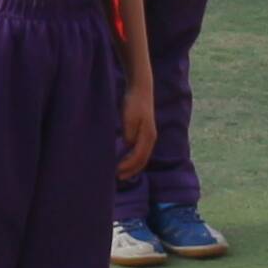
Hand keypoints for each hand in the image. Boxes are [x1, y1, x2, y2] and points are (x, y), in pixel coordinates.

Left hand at [116, 65, 158, 179]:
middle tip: (118, 178)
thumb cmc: (134, 102)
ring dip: (133, 166)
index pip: (138, 157)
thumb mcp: (129, 117)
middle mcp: (151, 138)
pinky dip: (134, 158)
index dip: (128, 166)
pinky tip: (125, 158)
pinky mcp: (145, 132)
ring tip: (122, 172)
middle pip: (142, 160)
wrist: (141, 88)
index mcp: (148, 136)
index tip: (116, 172)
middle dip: (131, 170)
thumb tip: (128, 146)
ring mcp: (149, 135)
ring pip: (142, 156)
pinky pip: (141, 150)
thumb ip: (129, 133)